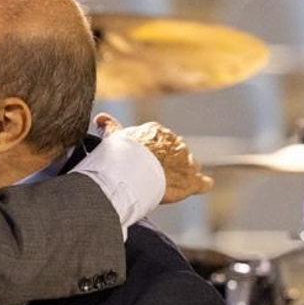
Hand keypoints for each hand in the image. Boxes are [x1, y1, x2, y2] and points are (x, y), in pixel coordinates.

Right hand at [97, 112, 213, 203]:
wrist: (133, 170)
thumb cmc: (121, 154)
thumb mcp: (114, 138)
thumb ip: (110, 128)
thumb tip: (100, 118)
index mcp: (158, 133)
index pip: (160, 142)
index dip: (153, 154)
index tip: (143, 163)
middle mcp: (175, 143)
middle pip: (176, 154)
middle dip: (169, 164)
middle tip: (154, 177)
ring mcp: (186, 161)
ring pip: (190, 166)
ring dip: (184, 174)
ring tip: (172, 186)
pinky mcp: (191, 180)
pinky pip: (203, 182)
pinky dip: (202, 184)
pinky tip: (201, 186)